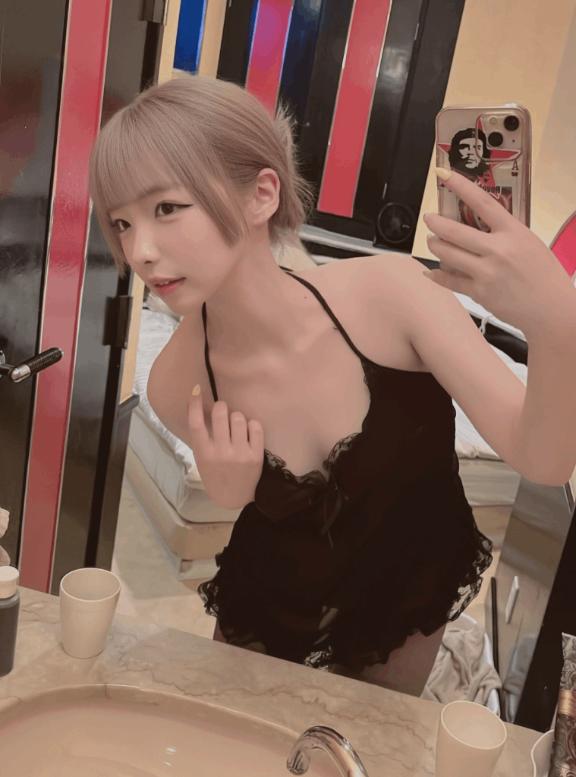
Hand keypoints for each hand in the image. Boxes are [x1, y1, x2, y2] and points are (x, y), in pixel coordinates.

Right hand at [187, 385, 264, 508]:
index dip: (194, 404)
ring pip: (239, 418)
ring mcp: (240, 453)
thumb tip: (204, 407)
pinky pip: (256, 426)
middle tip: (222, 409)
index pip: (196, 423)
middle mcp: (221, 452)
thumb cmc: (215, 474)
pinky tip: (248, 430)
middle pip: (220, 415)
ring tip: (236, 424)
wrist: (233, 497)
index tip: (196, 390)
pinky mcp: (256, 455)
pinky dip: (252, 424)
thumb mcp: (202, 459)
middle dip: (221, 406)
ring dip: (237, 416)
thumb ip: (203, 437)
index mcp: (204, 453)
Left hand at [423, 169, 575, 335]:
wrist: (551, 308)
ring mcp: (487, 273)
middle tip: (429, 219)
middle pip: (455, 231)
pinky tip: (430, 272)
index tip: (445, 175)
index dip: (460, 186)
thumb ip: (503, 232)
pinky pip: (449, 281)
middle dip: (436, 223)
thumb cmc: (543, 274)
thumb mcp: (528, 242)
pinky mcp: (479, 293)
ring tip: (433, 242)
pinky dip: (437, 275)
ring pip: (447, 255)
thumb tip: (474, 222)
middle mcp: (498, 250)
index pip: (482, 202)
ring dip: (435, 246)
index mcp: (513, 232)